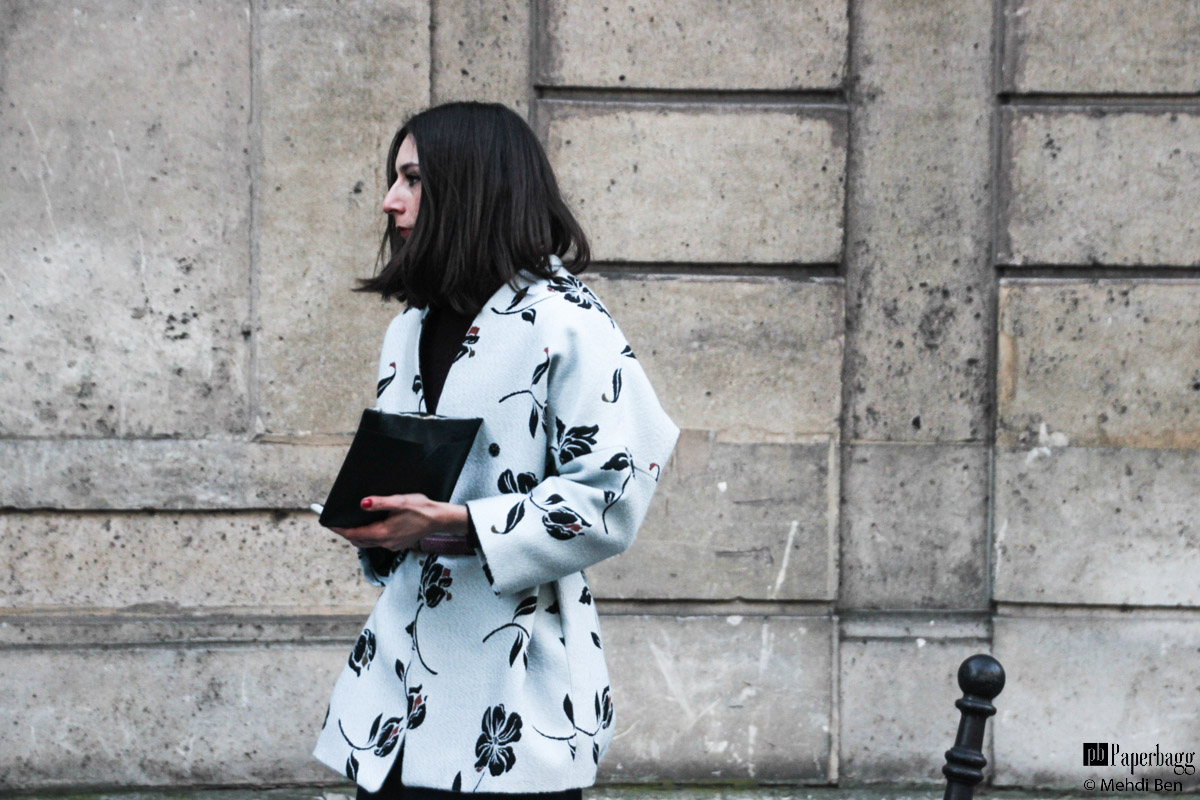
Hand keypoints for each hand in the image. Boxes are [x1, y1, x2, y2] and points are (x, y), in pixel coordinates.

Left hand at [328, 494, 468, 550]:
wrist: (439, 519)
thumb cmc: (422, 509)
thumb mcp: (400, 502)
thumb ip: (380, 503)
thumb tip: (362, 503)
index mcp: (383, 532)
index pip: (354, 533)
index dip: (340, 529)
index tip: (329, 524)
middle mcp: (386, 542)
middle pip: (358, 540)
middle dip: (346, 533)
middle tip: (336, 524)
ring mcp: (392, 545)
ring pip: (367, 543)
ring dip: (357, 536)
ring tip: (349, 526)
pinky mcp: (397, 545)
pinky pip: (377, 543)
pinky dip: (368, 536)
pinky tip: (369, 528)